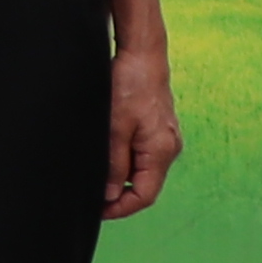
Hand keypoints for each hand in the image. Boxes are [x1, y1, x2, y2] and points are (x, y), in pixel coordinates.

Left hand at [101, 41, 182, 218]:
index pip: (144, 196)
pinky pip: (143, 154)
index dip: (120, 208)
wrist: (142, 52)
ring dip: (121, 177)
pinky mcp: (158, 127)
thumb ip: (113, 164)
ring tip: (97, 175)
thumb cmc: (130, 84)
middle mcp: (169, 147)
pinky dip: (126, 161)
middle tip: (92, 195)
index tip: (97, 210)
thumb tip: (109, 195)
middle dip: (119, 194)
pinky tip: (109, 154)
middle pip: (145, 185)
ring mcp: (165, 137)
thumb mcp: (115, 127)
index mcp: (162, 151)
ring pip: (142, 170)